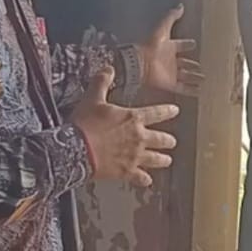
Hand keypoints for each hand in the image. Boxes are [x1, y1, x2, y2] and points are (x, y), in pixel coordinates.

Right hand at [72, 68, 178, 188]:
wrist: (76, 149)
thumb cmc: (85, 124)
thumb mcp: (92, 98)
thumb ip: (102, 82)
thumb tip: (108, 69)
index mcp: (133, 118)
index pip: (157, 113)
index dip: (167, 111)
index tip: (175, 111)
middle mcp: (139, 138)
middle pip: (161, 139)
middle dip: (168, 140)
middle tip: (172, 141)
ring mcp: (134, 156)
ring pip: (156, 159)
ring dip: (163, 159)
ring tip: (167, 160)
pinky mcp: (126, 172)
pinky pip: (140, 178)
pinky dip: (145, 180)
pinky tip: (148, 181)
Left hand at [137, 5, 202, 96]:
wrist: (141, 64)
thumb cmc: (151, 46)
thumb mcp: (162, 29)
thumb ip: (171, 17)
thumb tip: (181, 6)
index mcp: (169, 47)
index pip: (180, 45)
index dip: (187, 44)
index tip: (194, 43)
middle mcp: (170, 61)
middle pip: (184, 63)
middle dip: (192, 65)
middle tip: (202, 67)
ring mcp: (170, 73)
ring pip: (185, 76)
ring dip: (194, 78)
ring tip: (204, 79)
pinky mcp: (170, 84)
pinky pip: (182, 88)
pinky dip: (190, 90)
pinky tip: (199, 91)